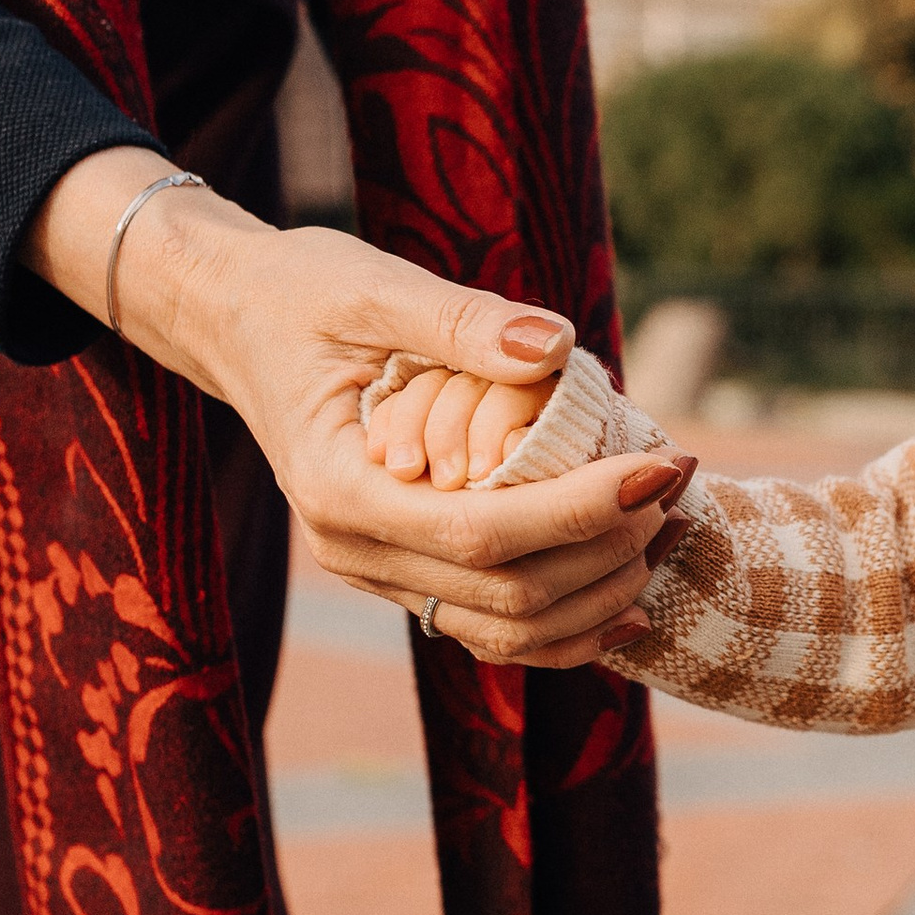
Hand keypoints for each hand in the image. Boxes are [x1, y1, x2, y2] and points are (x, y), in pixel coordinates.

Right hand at [24, 147, 679, 660]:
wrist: (234, 320)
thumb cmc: (297, 292)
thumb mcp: (369, 285)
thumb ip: (461, 319)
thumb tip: (558, 347)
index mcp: (337, 487)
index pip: (480, 532)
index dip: (582, 510)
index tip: (665, 466)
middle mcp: (351, 549)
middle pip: (505, 593)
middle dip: (608, 548)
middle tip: (680, 480)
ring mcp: (375, 570)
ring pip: (505, 629)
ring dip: (599, 594)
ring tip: (671, 528)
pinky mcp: (401, 570)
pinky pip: (489, 626)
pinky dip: (565, 625)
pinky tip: (629, 597)